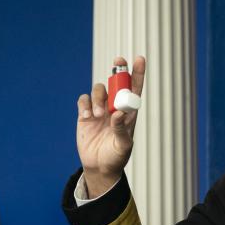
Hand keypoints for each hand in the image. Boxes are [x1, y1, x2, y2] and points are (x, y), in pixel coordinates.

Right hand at [76, 56, 145, 197]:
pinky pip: (84, 100)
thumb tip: (119, 113)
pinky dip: (85, 104)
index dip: (137, 73)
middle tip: (119, 60)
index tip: (140, 58)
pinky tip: (87, 116)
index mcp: (129, 113)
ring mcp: (99, 110)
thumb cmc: (116, 157)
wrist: (99, 166)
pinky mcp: (85, 114)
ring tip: (98, 115)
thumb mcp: (122, 145)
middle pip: (116, 83)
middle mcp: (115, 107)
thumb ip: (121, 130)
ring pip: (99, 90)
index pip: (135, 89)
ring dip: (99, 97)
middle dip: (118, 69)